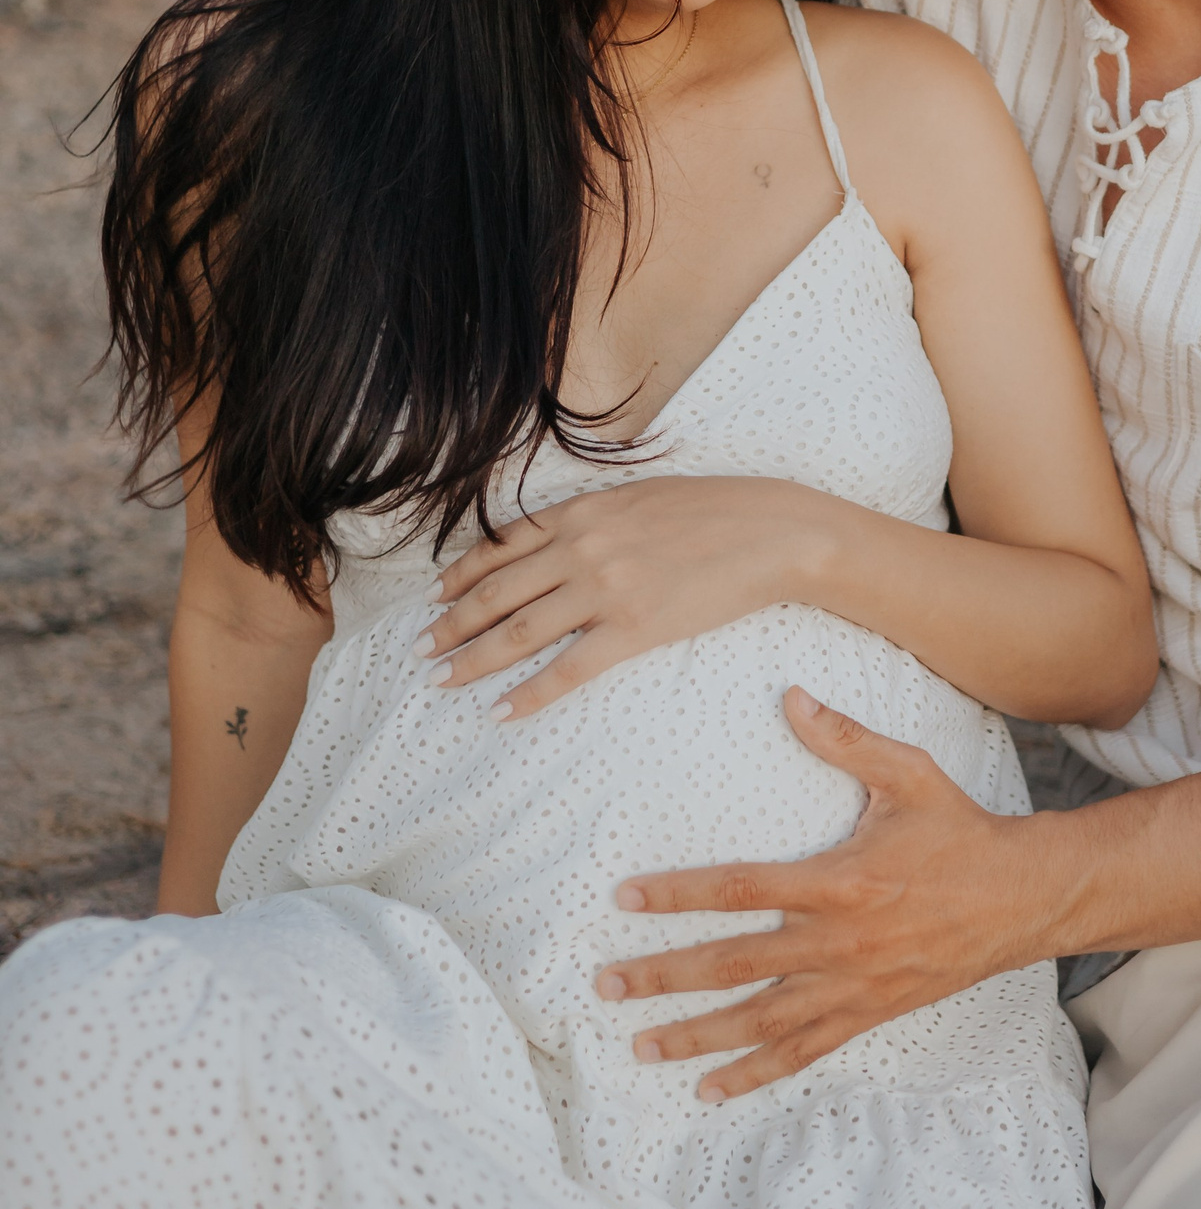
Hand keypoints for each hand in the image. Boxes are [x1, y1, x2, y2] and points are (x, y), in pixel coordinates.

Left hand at [422, 475, 825, 718]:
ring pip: (518, 631)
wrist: (772, 531)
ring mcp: (605, 588)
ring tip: (443, 680)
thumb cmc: (715, 510)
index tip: (434, 597)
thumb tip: (562, 537)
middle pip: (497, 593)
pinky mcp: (634, 628)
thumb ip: (596, 517)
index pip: (501, 546)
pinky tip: (502, 711)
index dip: (461, 575)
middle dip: (451, 623)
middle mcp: (582, 548)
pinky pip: (568, 670)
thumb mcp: (641, 497)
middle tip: (420, 649)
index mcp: (582, 511)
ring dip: (472, 659)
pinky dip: (529, 693)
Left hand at [594, 687, 1065, 1098]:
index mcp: (841, 880)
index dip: (679, 894)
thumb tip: (792, 697)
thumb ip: (846, 740)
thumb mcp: (909, 774)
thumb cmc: (960, 832)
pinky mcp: (868, 1015)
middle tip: (604, 984)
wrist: (1022, 899)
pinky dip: (754, 1073)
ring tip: (639, 1044)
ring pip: (759, 1020)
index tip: (625, 899)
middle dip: (664, 976)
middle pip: (733, 965)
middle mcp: (838, 942)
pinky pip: (802, 1052)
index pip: (741, 889)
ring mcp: (852, 987)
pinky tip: (709, 1089)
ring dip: (695, 1036)